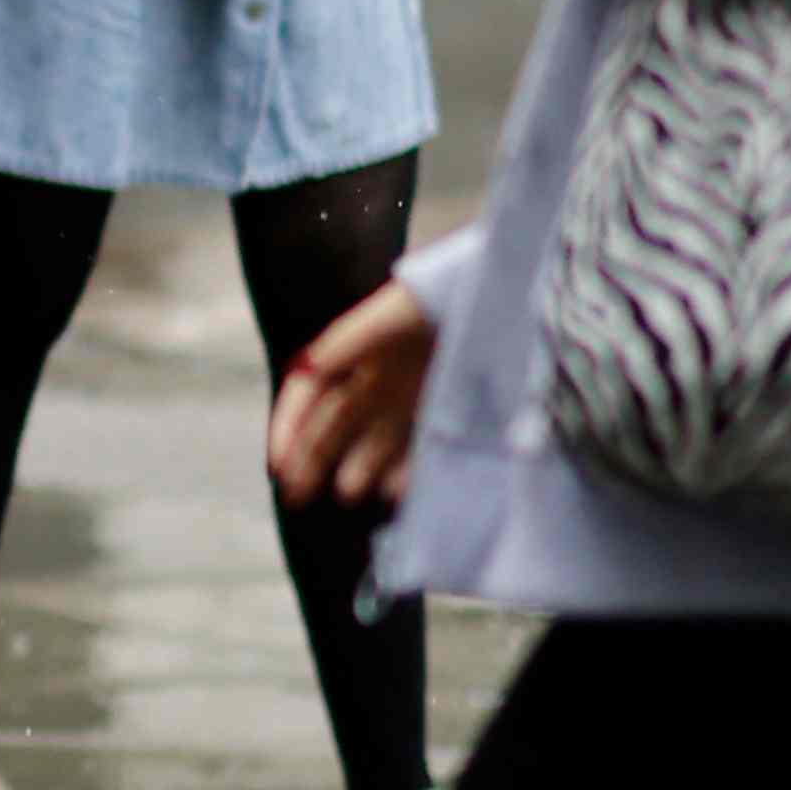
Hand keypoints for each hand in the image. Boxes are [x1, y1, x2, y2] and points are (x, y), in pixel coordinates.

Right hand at [266, 275, 436, 510]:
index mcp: (359, 348)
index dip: (289, 426)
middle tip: (294, 496)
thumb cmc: (451, 293)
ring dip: (357, 469)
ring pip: (373, 442)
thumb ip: (353, 338)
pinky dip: (405, 473)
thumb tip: (310, 367)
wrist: (511, 296)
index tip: (280, 464)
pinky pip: (418, 450)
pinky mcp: (446, 414)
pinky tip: (395, 491)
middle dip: (310, 459)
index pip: (308, 390)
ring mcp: (412, 398)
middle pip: (333, 424)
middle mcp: (380, 377)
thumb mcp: (398, 310)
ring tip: (348, 492)